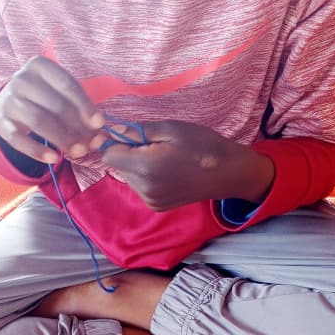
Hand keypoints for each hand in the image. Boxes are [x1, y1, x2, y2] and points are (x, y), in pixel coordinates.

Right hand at [0, 56, 103, 163]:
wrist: (8, 103)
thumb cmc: (44, 97)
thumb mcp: (60, 93)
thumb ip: (80, 109)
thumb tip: (99, 134)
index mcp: (40, 66)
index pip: (67, 85)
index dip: (85, 105)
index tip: (99, 124)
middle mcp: (22, 79)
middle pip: (55, 105)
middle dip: (77, 127)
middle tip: (91, 145)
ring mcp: (9, 100)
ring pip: (39, 121)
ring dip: (62, 139)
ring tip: (78, 153)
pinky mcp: (1, 122)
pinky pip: (19, 139)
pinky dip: (37, 151)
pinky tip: (54, 159)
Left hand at [100, 119, 273, 208]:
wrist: (226, 173)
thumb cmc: (201, 145)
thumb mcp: (170, 128)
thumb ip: (137, 131)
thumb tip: (112, 130)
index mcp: (145, 167)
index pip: (109, 155)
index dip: (116, 142)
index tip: (132, 135)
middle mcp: (144, 188)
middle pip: (118, 166)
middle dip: (129, 154)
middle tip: (154, 146)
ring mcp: (150, 200)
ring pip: (127, 177)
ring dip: (137, 166)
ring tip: (163, 158)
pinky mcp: (156, 206)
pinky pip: (139, 187)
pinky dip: (145, 177)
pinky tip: (166, 171)